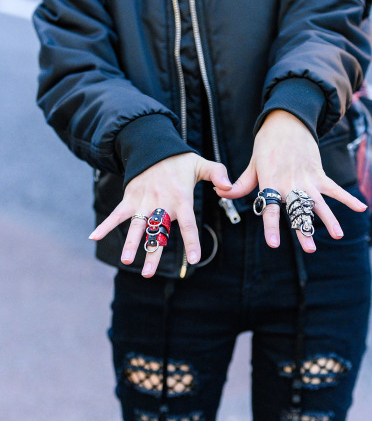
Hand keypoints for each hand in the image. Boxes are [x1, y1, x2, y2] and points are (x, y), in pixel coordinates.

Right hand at [89, 153, 231, 276]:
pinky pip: (116, 214)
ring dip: (130, 243)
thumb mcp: (203, 164)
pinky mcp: (130, 199)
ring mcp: (143, 202)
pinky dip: (105, 225)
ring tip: (126, 260)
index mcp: (181, 199)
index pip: (188, 224)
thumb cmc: (180, 160)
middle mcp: (161, 203)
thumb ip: (218, 175)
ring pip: (137, 226)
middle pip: (158, 232)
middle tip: (149, 273)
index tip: (194, 259)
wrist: (153, 147)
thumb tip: (229, 187)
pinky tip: (93, 237)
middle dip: (153, 253)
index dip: (191, 242)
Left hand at [213, 110, 365, 253]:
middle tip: (310, 249)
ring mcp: (307, 178)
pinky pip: (335, 188)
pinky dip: (348, 197)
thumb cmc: (266, 144)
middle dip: (304, 230)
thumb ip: (241, 183)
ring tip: (338, 235)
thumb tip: (220, 193)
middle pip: (298, 210)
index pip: (270, 208)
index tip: (274, 244)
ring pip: (319, 203)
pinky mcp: (319, 173)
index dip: (271, 226)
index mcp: (271, 182)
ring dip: (329, 219)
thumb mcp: (252, 164)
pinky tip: (362, 207)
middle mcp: (290, 183)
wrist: (287, 121)